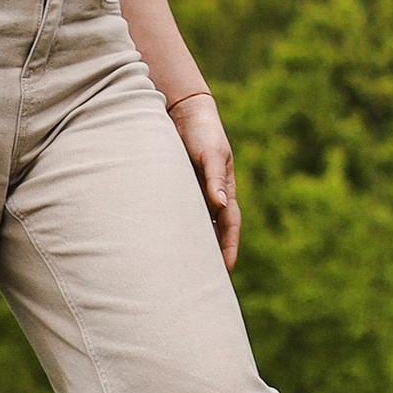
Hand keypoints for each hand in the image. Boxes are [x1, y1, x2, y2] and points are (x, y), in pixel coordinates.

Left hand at [171, 92, 239, 268]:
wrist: (183, 111)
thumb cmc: (202, 131)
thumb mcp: (211, 152)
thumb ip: (215, 177)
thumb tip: (221, 204)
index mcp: (225, 190)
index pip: (230, 225)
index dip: (229, 247)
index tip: (227, 270)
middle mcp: (210, 196)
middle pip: (213, 231)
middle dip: (211, 255)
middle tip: (205, 282)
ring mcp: (193, 193)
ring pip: (194, 226)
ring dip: (191, 246)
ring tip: (181, 271)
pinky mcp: (176, 188)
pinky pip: (176, 214)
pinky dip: (173, 230)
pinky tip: (161, 244)